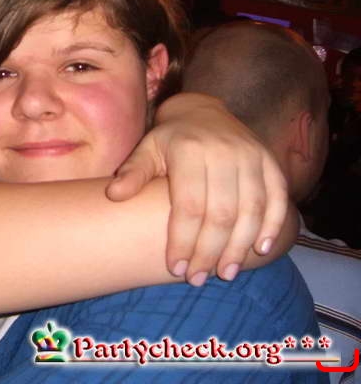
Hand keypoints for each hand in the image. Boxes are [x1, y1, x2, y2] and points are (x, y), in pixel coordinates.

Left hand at [106, 93, 288, 284]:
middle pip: (221, 213)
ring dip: (240, 246)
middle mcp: (224, 152)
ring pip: (251, 210)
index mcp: (189, 150)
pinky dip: (272, 225)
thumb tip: (114, 195)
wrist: (203, 112)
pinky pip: (277, 198)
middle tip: (198, 279)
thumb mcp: (147, 149)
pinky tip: (260, 250)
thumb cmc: (170, 140)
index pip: (189, 205)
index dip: (184, 240)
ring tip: (225, 273)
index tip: (176, 268)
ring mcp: (251, 156)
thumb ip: (133, 173)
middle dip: (210, 251)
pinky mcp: (270, 162)